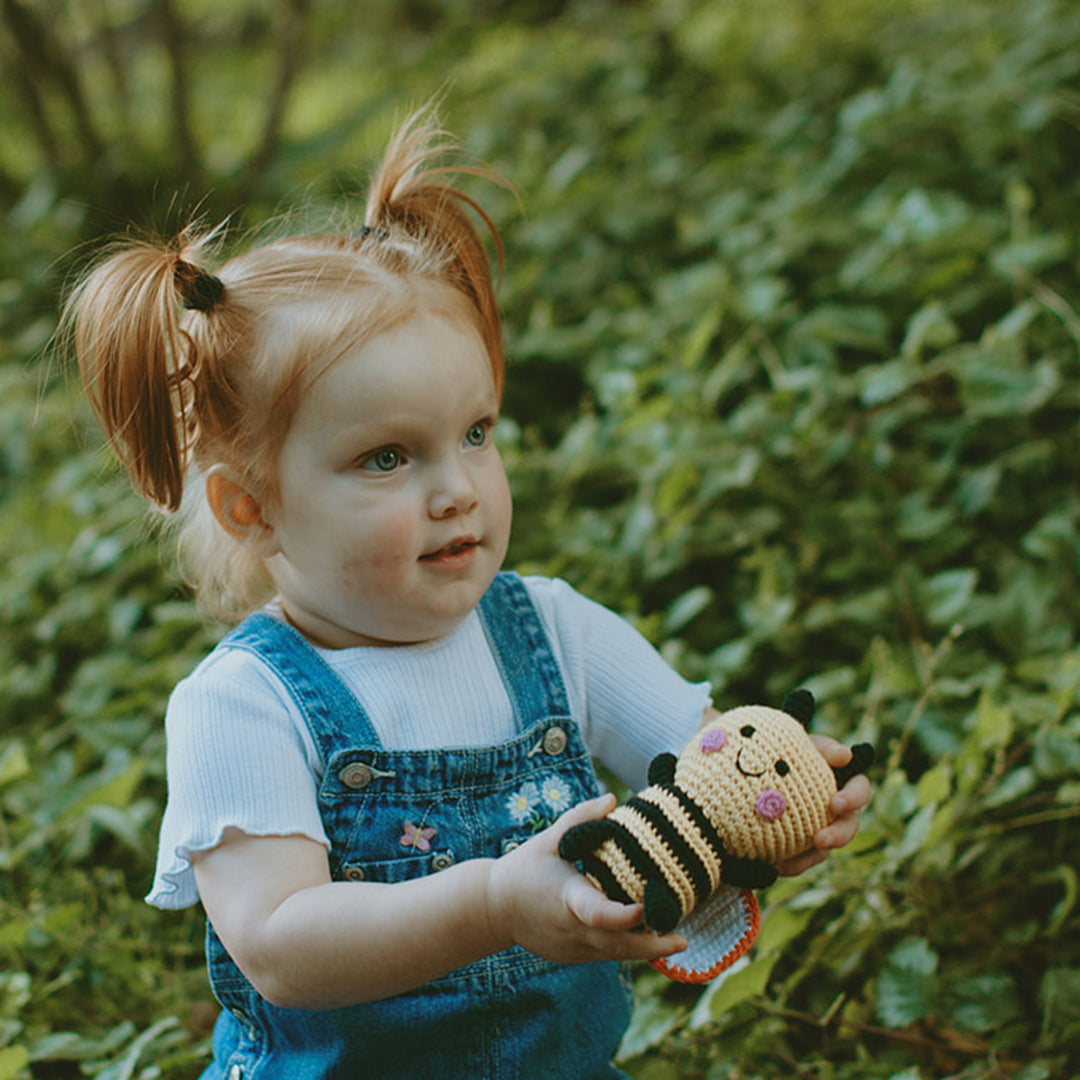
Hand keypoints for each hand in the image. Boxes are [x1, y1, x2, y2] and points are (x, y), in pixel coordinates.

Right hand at [485, 794, 686, 964]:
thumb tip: (612, 798)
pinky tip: (651, 942)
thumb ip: (581, 818)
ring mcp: (572, 947)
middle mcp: (572, 929)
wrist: (494, 908)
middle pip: (616, 945)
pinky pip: (605, 955)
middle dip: (651, 945)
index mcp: (567, 899)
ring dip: (645, 950)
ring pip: (614, 955)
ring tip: (676, 940)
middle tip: (682, 939)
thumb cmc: (525, 868)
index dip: (624, 916)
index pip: (598, 913)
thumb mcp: (550, 839)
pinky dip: (626, 950)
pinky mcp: (572, 955)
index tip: (647, 909)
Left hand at [776, 735, 871, 877]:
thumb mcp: (807, 745)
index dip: (853, 799)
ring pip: (824, 850)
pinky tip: (775, 865)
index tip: (835, 804)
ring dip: (810, 857)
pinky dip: (791, 863)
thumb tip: (845, 755)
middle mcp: (839, 811)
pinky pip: (801, 858)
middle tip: (820, 840)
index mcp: (846, 784)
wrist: (766, 767)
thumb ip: (825, 749)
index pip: (860, 791)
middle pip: (848, 827)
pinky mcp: (804, 844)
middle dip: (837, 836)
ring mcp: (822, 828)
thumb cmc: (794, 752)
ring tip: (788, 862)